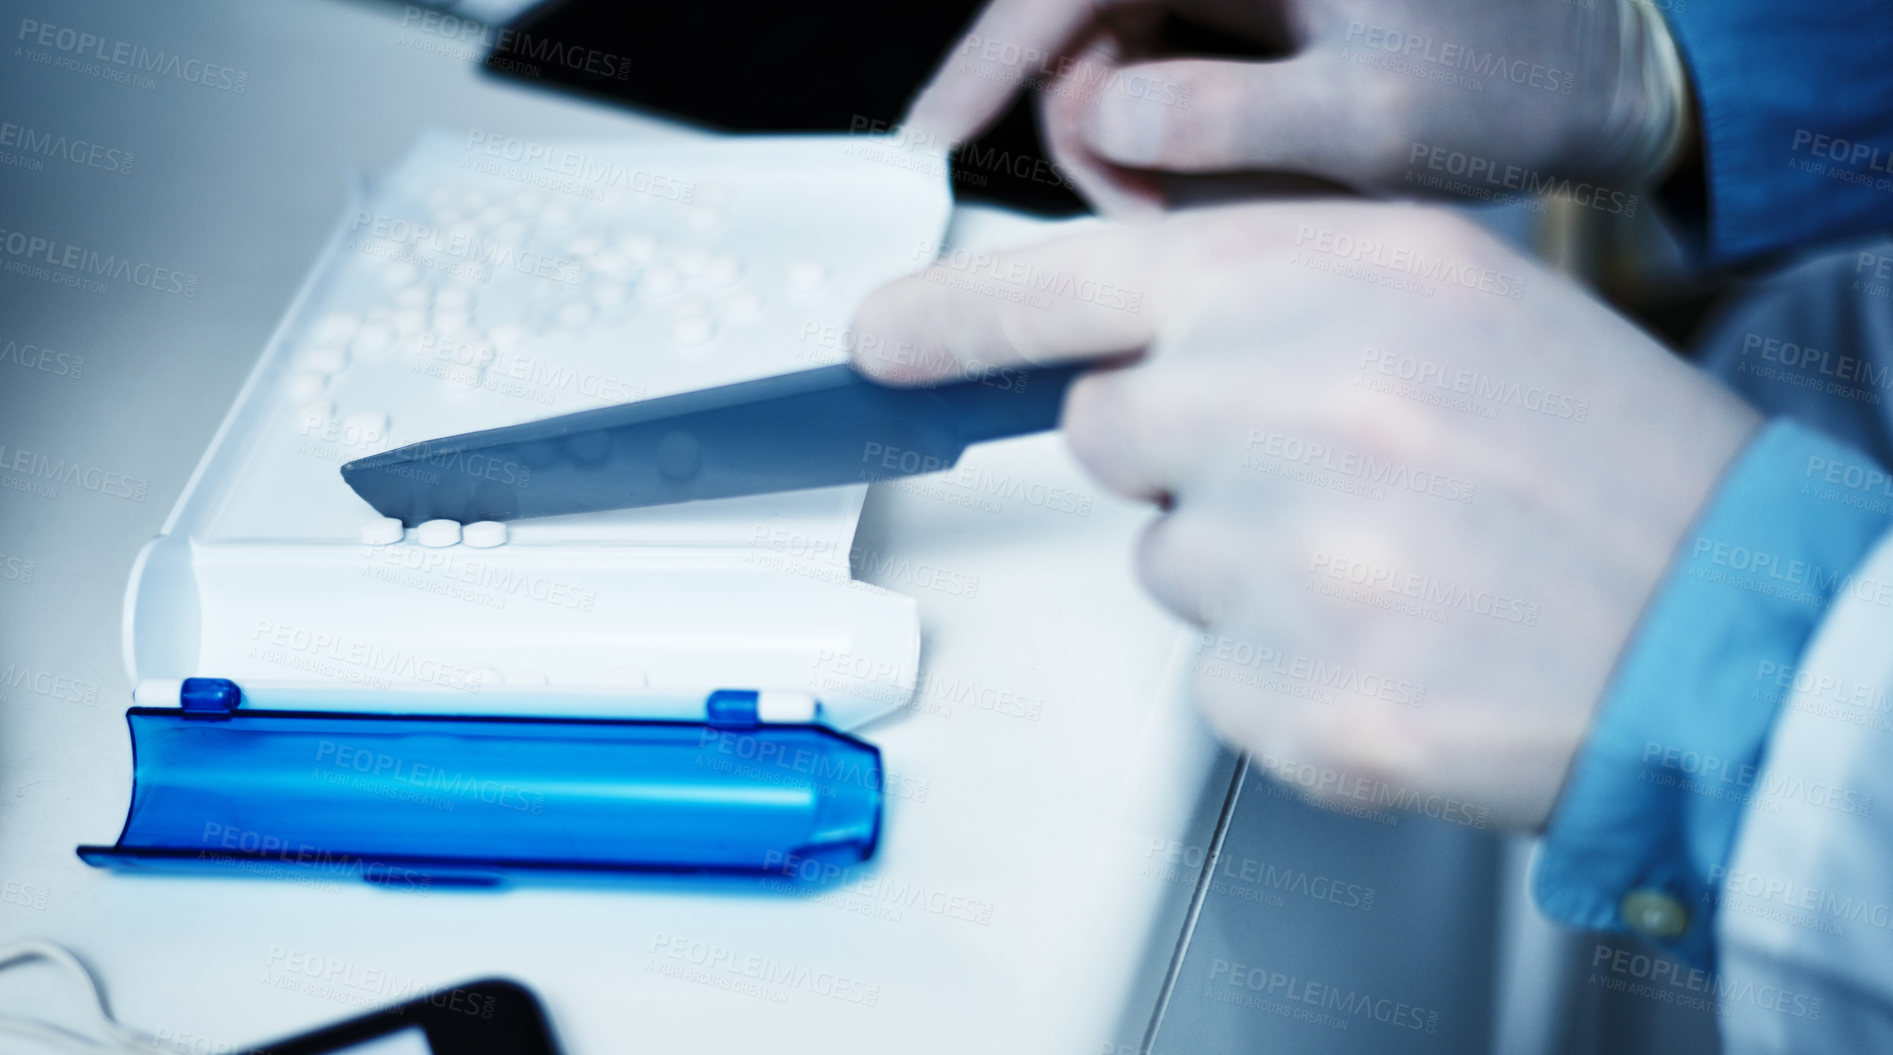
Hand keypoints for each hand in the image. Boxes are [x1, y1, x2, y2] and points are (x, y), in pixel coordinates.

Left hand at [850, 202, 1757, 828]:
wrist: (1730, 631)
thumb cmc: (1602, 470)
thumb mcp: (1451, 310)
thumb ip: (1275, 311)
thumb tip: (1128, 357)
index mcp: (1345, 279)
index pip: (1087, 281)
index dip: (964, 313)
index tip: (882, 341)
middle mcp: (1299, 403)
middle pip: (1112, 433)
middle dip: (1192, 460)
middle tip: (1336, 482)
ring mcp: (1290, 559)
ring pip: (1165, 567)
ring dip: (1252, 573)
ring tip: (1399, 568)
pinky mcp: (1295, 698)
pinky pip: (1213, 681)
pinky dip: (1287, 676)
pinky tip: (1399, 649)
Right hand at [907, 0, 1686, 215]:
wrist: (1597, 76)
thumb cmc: (1519, 80)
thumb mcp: (1377, 121)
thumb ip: (1230, 116)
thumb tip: (1105, 121)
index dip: (990, 57)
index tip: (930, 135)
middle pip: (1081, 15)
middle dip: (1087, 121)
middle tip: (1144, 212)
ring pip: (1113, 45)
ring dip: (1128, 135)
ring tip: (1203, 201)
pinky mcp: (1249, 0)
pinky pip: (1161, 60)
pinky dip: (1166, 127)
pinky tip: (1220, 170)